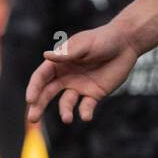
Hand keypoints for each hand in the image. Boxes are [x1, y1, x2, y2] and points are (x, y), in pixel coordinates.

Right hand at [25, 21, 139, 124]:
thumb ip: (67, 53)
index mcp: (60, 62)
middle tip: (32, 119)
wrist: (126, 43)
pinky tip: (86, 116)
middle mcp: (66, 76)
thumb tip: (46, 55)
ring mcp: (80, 86)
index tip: (30, 99)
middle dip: (39, 106)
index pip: (41, 77)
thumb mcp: (85, 44)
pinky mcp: (94, 94)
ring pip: (66, 103)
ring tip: (67, 118)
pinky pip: (86, 106)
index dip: (34, 88)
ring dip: (64, 111)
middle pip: (48, 93)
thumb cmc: (103, 39)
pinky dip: (85, 113)